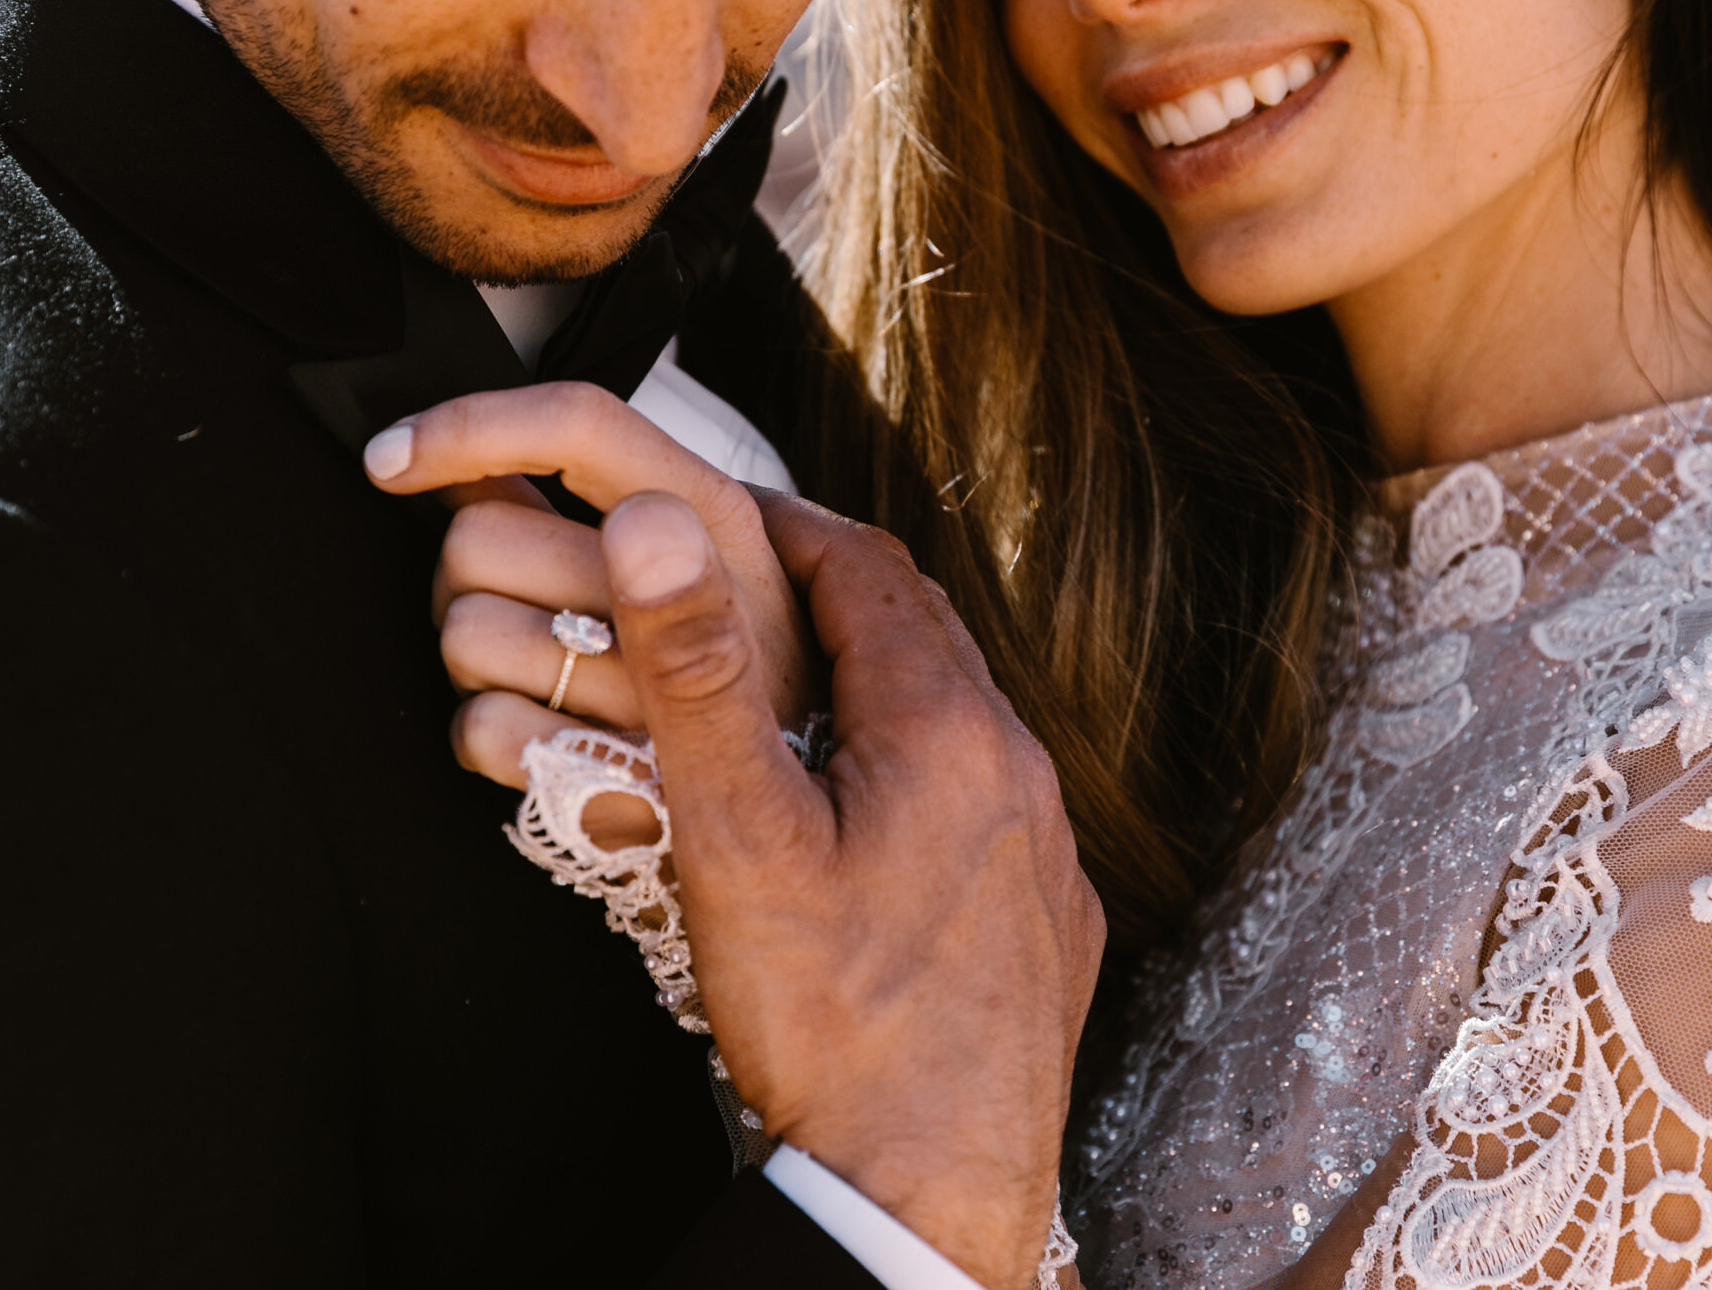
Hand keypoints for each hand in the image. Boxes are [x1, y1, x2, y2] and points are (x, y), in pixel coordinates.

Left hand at [364, 383, 817, 836]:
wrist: (804, 818)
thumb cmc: (732, 680)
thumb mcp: (694, 566)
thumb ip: (575, 504)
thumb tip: (456, 459)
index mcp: (719, 518)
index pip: (581, 428)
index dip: (468, 425)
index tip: (390, 457)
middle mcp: (698, 596)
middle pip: (479, 536)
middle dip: (466, 577)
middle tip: (523, 612)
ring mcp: (666, 700)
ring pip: (464, 632)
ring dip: (475, 661)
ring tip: (544, 678)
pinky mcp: (625, 790)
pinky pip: (477, 729)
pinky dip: (487, 737)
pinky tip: (541, 736)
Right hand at [600, 488, 1103, 1289]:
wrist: (929, 1196)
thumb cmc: (833, 1029)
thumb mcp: (739, 839)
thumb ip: (698, 674)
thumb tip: (661, 526)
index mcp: (945, 730)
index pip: (866, 567)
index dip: (786, 525)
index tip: (721, 515)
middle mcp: (1018, 771)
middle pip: (921, 634)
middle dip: (832, 596)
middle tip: (748, 587)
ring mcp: (1045, 848)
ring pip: (959, 717)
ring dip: (879, 682)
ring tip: (793, 694)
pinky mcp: (1051, 917)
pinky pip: (988, 799)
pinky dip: (923, 769)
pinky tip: (866, 817)